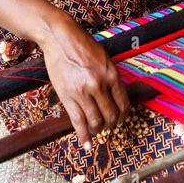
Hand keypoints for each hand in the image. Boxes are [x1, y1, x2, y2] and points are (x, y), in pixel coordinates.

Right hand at [38, 16, 129, 149]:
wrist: (60, 38)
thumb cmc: (82, 46)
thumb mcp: (104, 59)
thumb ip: (110, 78)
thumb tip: (115, 99)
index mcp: (112, 75)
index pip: (123, 104)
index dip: (123, 116)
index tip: (120, 120)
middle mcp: (99, 85)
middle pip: (111, 116)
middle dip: (111, 125)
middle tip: (108, 126)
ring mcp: (83, 92)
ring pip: (95, 122)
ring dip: (98, 130)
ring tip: (97, 130)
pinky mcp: (67, 96)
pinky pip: (78, 121)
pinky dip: (84, 136)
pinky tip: (86, 144)